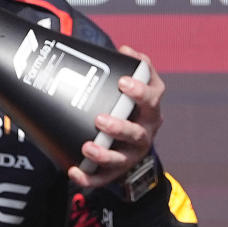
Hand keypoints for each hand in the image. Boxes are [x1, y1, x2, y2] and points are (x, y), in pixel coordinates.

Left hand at [68, 45, 164, 186]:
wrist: (130, 137)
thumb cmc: (129, 104)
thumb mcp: (134, 84)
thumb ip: (131, 65)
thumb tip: (124, 49)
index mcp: (150, 107)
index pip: (153, 97)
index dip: (141, 90)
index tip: (123, 82)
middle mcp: (145, 131)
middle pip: (138, 132)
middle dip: (120, 127)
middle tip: (100, 119)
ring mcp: (132, 153)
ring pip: (123, 158)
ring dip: (105, 154)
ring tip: (88, 147)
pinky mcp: (118, 170)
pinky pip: (104, 177)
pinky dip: (90, 177)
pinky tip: (74, 172)